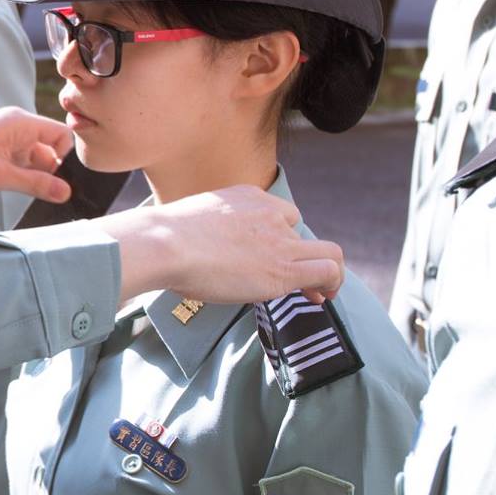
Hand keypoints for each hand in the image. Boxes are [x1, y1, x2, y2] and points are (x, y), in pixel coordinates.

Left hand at [0, 109, 71, 203]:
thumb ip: (34, 184)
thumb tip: (66, 192)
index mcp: (19, 123)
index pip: (60, 135)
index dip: (64, 158)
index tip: (59, 181)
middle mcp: (14, 129)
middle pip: (48, 150)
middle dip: (49, 173)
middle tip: (44, 196)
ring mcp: (2, 142)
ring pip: (31, 161)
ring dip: (31, 178)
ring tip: (22, 195)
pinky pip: (15, 166)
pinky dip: (17, 179)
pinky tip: (9, 192)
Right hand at [106, 185, 344, 303]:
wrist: (166, 244)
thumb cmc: (162, 239)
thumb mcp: (187, 220)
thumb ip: (201, 230)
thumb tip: (185, 251)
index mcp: (245, 197)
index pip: (276, 214)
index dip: (278, 236)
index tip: (272, 256)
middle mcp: (269, 213)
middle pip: (300, 228)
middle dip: (302, 252)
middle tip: (300, 278)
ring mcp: (279, 240)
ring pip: (327, 251)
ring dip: (328, 272)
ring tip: (322, 292)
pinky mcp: (284, 267)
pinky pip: (327, 270)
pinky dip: (333, 282)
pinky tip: (323, 297)